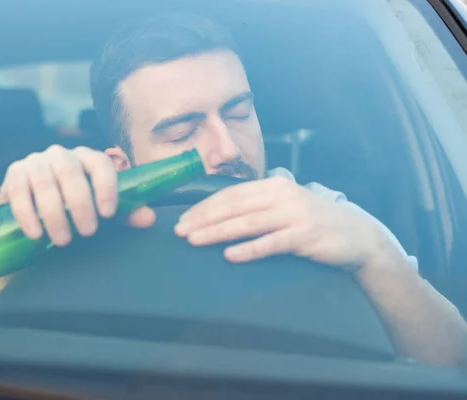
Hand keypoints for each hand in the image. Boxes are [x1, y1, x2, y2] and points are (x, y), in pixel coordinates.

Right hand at [0, 145, 155, 245]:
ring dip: (54, 213)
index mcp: (87, 158)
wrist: (35, 208)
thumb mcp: (101, 209)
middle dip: (79, 203)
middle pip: (70, 170)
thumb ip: (126, 213)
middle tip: (88, 232)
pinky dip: (26, 213)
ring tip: (63, 240)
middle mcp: (61, 154)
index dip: (106, 186)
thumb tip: (149, 218)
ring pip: (44, 181)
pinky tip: (36, 234)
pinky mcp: (14, 174)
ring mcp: (35, 161)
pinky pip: (17, 190)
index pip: (100, 162)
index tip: (108, 214)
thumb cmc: (76, 207)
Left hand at [174, 176, 388, 268]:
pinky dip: (249, 249)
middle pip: (233, 207)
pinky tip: (230, 255)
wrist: (357, 234)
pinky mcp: (304, 235)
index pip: (230, 194)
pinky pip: (271, 243)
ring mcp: (294, 214)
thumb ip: (258, 205)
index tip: (183, 218)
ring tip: (195, 240)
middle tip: (180, 231)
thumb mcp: (285, 205)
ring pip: (247, 223)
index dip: (204, 206)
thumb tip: (220, 213)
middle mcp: (282, 195)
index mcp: (273, 186)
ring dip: (217, 232)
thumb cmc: (314, 221)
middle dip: (203, 218)